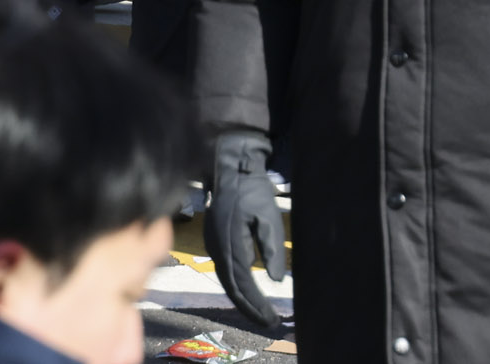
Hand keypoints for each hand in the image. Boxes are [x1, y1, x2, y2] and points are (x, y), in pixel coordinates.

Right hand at [205, 130, 287, 328]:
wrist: (229, 167)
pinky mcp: (214, 241)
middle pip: (231, 288)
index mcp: (230, 244)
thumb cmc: (251, 189)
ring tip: (261, 313)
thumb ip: (272, 248)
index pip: (243, 284)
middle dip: (250, 308)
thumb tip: (276, 279)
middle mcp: (217, 249)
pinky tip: (248, 292)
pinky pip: (224, 270)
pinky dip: (236, 285)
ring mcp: (212, 245)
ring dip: (243, 299)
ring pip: (226, 281)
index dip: (257, 305)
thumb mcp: (268, 216)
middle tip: (270, 322)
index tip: (272, 318)